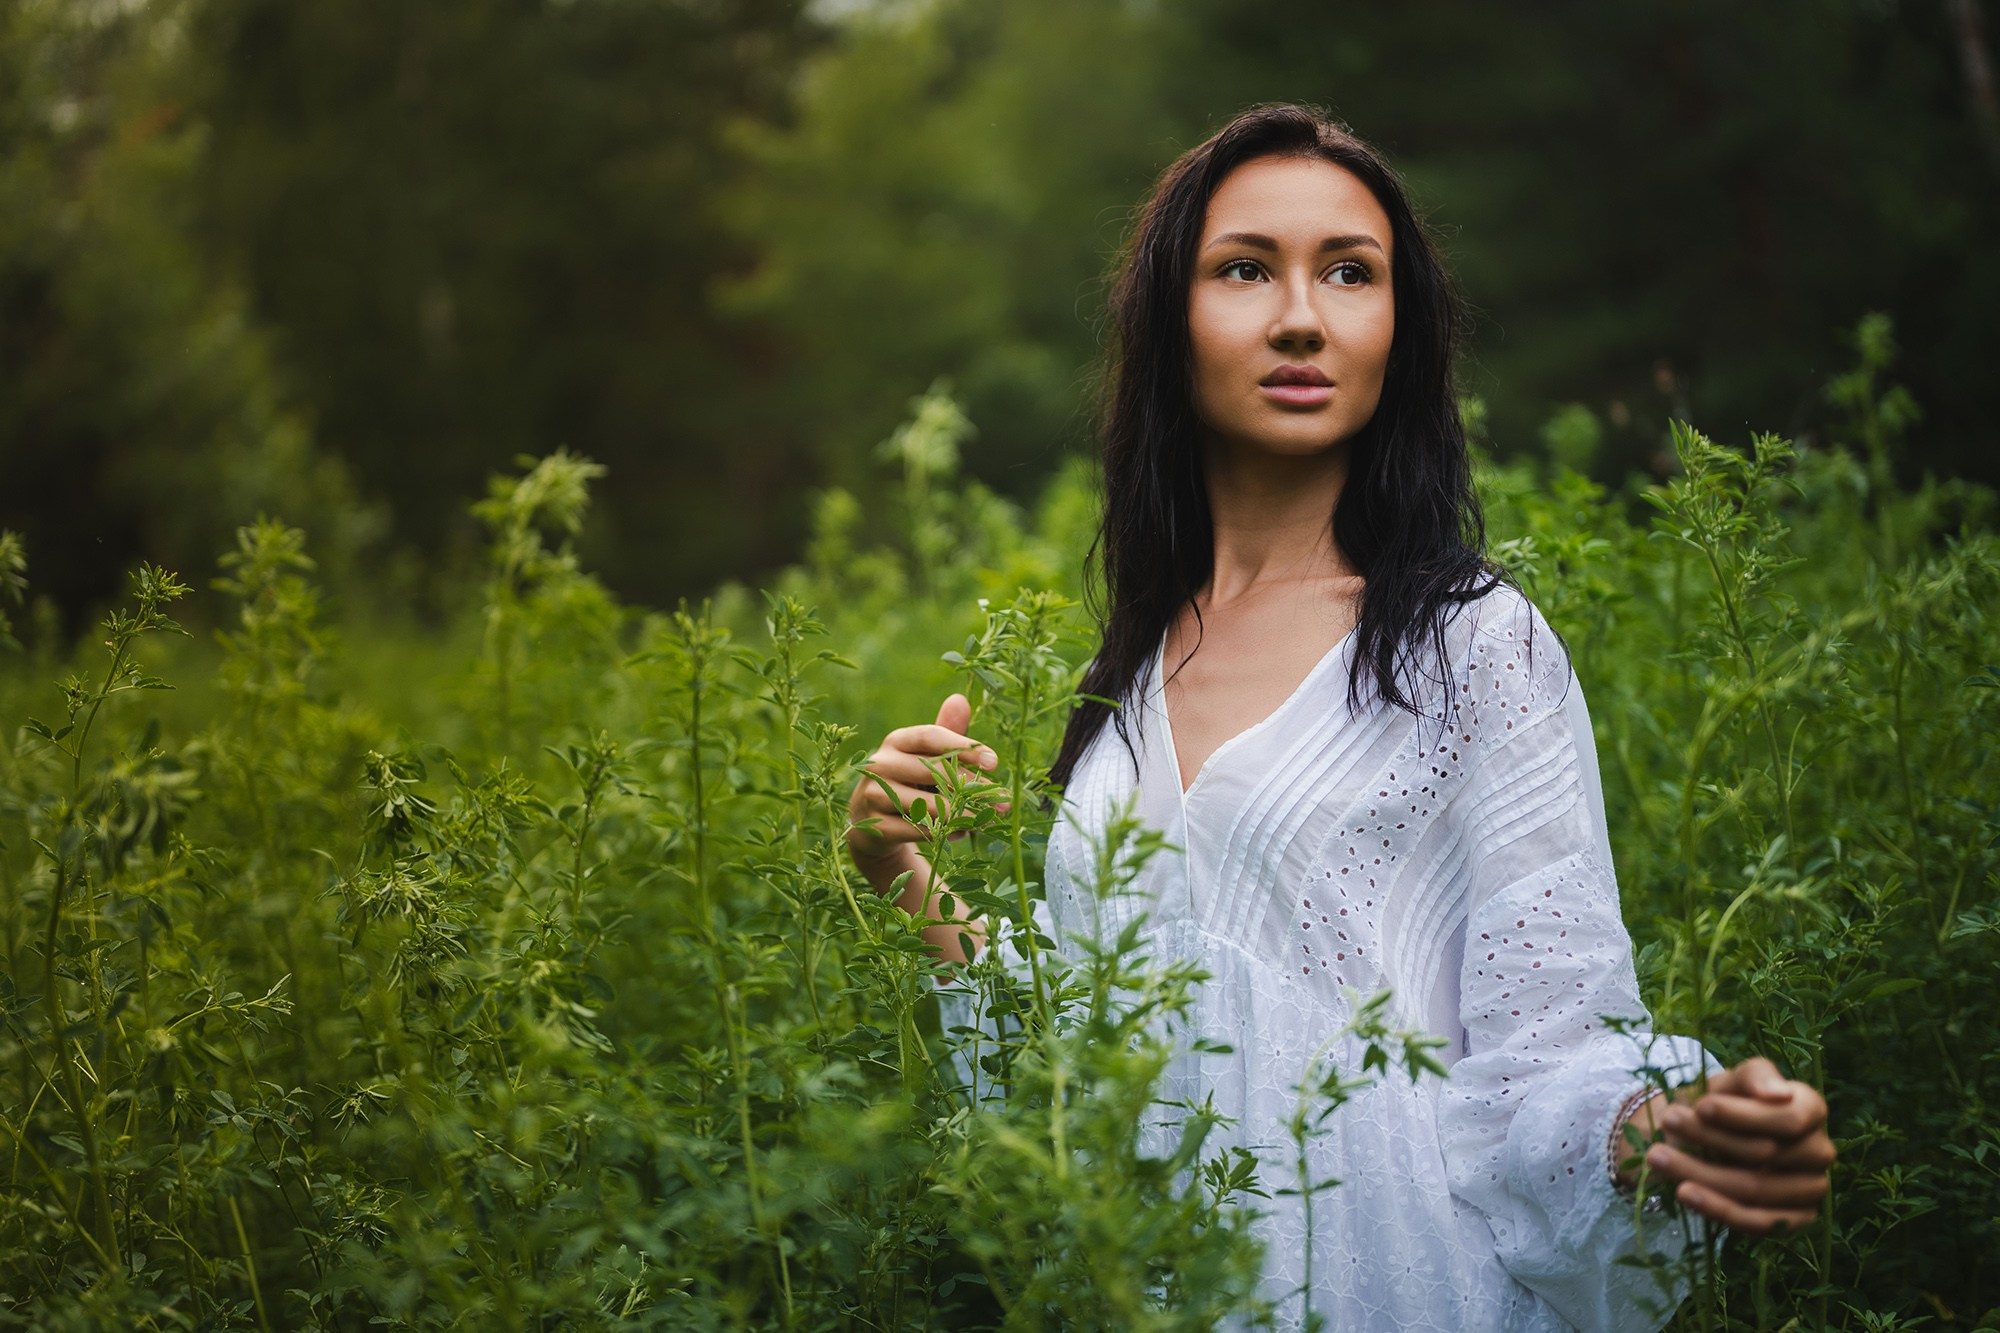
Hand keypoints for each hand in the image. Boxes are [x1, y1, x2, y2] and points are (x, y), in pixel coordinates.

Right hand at [845, 693, 1006, 880]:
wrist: (872, 821)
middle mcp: (881, 764)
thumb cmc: (908, 780)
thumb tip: (960, 699)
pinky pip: (918, 830)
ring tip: (986, 819)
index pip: (932, 737)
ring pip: (928, 805)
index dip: (964, 748)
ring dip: (962, 815)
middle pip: (933, 771)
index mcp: (897, 740)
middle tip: (1003, 802)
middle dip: (973, 787)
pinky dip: (943, 833)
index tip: (994, 762)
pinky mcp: (875, 825)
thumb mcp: (925, 756)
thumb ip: (946, 733)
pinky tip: (959, 833)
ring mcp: (874, 795)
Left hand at [1622, 1056, 1834, 1236]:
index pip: (1789, 1118)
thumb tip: (1778, 1094)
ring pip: (1754, 1189)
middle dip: (1712, 1139)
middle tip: (1667, 1123)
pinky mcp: (1794, 1220)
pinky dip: (1716, 1208)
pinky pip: (1756, 1222)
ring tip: (1657, 1157)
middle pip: (1765, 1154)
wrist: (1703, 1132)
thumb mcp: (1733, 1079)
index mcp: (1811, 1110)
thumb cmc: (1725, 1099)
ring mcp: (1811, 1189)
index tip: (1701, 1106)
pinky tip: (1683, 1192)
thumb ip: (1755, 1077)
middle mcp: (1819, 1151)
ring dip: (1701, 1174)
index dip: (1744, 1116)